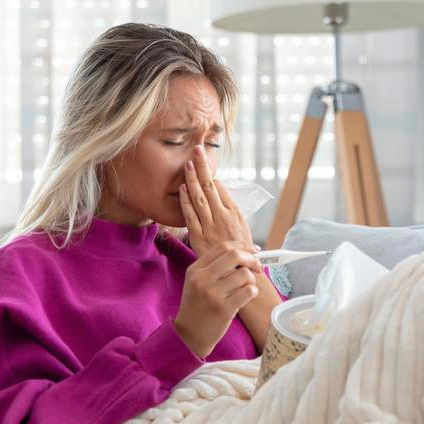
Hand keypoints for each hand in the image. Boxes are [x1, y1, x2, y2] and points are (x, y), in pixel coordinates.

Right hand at [173, 241, 261, 357]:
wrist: (190, 334)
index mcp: (195, 270)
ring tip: (245, 288)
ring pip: (244, 274)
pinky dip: (252, 292)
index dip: (242, 246)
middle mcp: (202, 279)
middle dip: (251, 259)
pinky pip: (248, 291)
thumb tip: (243, 252)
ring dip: (251, 280)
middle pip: (234, 256)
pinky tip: (246, 298)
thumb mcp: (196, 282)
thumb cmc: (198, 306)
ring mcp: (212, 294)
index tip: (254, 250)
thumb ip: (214, 266)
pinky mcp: (224, 309)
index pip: (223, 247)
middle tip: (257, 266)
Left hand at [178, 144, 255, 259]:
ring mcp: (211, 226)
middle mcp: (223, 216)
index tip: (202, 160)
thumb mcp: (241, 228)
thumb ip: (229, 209)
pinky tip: (182, 188)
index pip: (220, 188)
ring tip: (188, 163)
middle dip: (203, 167)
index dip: (210, 173)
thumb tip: (217, 188)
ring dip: (193, 179)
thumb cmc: (241, 252)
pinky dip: (186, 201)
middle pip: (210, 186)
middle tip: (196, 149)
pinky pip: (191, 216)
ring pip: (200, 198)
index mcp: (235, 213)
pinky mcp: (200, 237)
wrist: (241, 274)